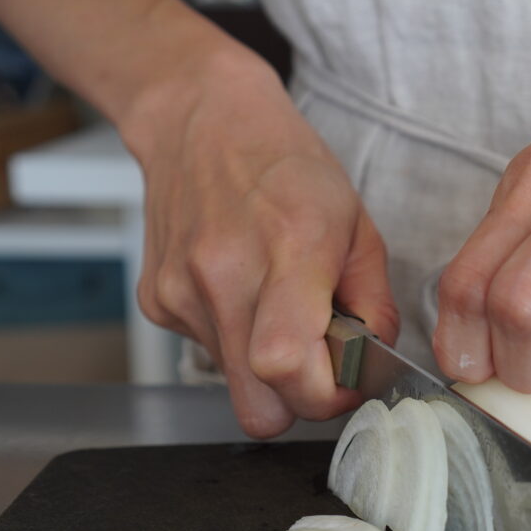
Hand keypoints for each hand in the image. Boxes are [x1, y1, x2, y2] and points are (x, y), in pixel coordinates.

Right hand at [130, 55, 397, 437]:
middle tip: (319, 362)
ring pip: (235, 387)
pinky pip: (209, 355)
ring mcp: (182, 292)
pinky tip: (244, 293)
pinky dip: (237, 341)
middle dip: (298, 402)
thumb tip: (372, 365)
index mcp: (290, 251)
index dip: (327, 397)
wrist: (202, 122)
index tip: (348, 381)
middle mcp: (225, 276)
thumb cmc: (288, 167)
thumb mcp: (357, 226)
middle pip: (258, 409)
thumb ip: (374, 303)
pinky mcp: (157, 303)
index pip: (289, 368)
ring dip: (267, 369)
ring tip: (280, 308)